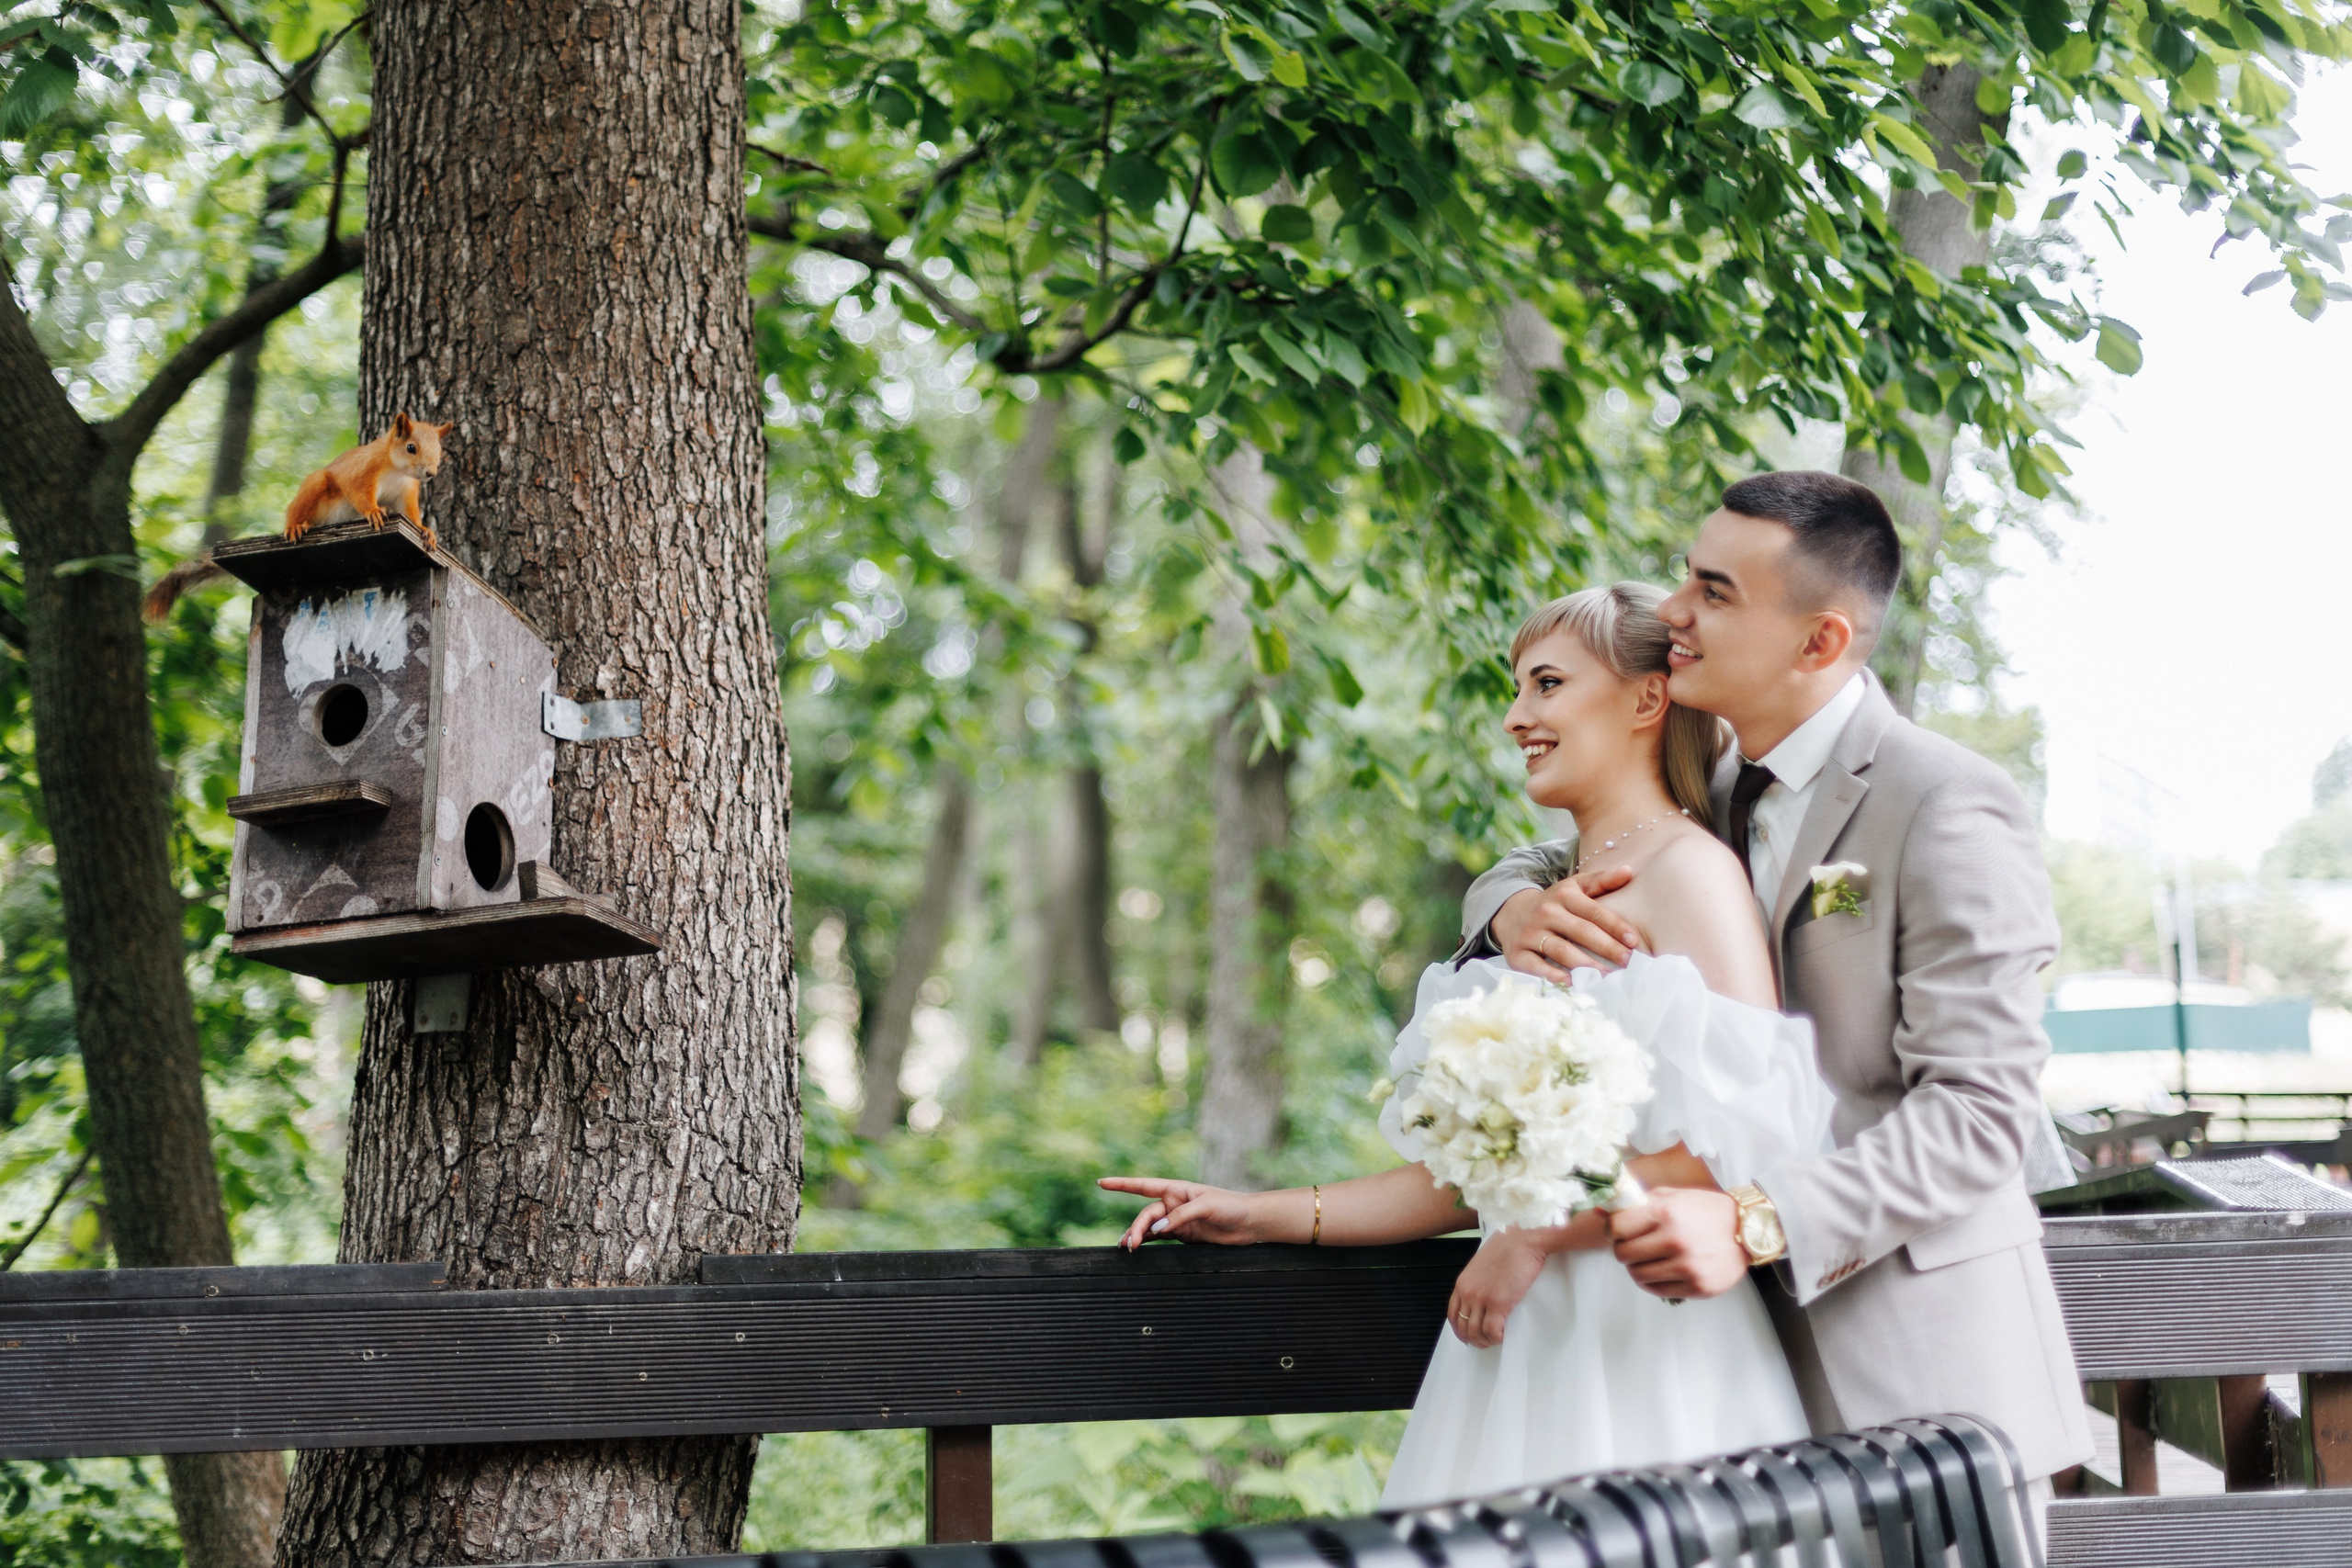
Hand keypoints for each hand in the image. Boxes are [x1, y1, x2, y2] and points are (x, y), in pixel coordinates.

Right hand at [1099, 1176, 1259, 1249]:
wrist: (1249, 1223)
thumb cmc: (1231, 1206)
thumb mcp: (1207, 1205)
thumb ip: (1181, 1216)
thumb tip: (1158, 1229)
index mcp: (1176, 1189)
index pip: (1143, 1186)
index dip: (1121, 1184)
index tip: (1101, 1184)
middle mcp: (1173, 1204)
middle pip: (1146, 1215)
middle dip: (1137, 1228)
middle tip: (1131, 1244)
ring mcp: (1177, 1220)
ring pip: (1149, 1228)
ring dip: (1137, 1236)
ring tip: (1127, 1248)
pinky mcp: (1183, 1235)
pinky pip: (1160, 1238)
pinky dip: (1148, 1243)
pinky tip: (1138, 1249)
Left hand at [1446, 1228, 1553, 1347]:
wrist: (1524, 1239)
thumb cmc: (1509, 1247)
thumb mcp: (1483, 1264)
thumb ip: (1479, 1280)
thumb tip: (1484, 1294)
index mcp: (1463, 1282)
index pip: (1452, 1313)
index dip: (1460, 1328)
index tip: (1468, 1334)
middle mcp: (1468, 1292)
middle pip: (1462, 1327)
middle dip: (1473, 1339)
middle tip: (1484, 1342)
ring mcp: (1482, 1299)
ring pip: (1476, 1333)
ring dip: (1485, 1341)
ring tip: (1495, 1339)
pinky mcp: (1498, 1303)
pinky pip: (1492, 1331)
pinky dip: (1497, 1338)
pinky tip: (1504, 1335)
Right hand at [1490, 868, 1643, 979]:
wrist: (1511, 914)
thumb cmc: (1553, 904)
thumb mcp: (1574, 887)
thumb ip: (1601, 880)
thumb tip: (1629, 871)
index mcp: (1563, 895)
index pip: (1593, 911)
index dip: (1615, 926)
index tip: (1634, 941)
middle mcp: (1546, 913)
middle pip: (1581, 932)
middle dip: (1606, 948)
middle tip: (1626, 962)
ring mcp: (1530, 934)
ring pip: (1561, 950)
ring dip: (1586, 965)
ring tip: (1607, 975)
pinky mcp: (1517, 953)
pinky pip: (1537, 966)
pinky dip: (1554, 975)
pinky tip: (1573, 982)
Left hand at [1608, 1187, 1747, 1300]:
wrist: (1748, 1231)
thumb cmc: (1706, 1210)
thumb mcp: (1673, 1196)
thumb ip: (1638, 1202)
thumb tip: (1600, 1208)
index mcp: (1666, 1212)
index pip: (1616, 1227)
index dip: (1612, 1230)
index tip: (1618, 1231)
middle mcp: (1675, 1240)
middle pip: (1623, 1255)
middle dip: (1623, 1250)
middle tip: (1632, 1246)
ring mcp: (1687, 1266)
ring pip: (1637, 1275)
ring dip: (1637, 1268)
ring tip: (1648, 1259)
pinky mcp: (1697, 1287)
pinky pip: (1658, 1290)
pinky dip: (1653, 1282)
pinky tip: (1661, 1271)